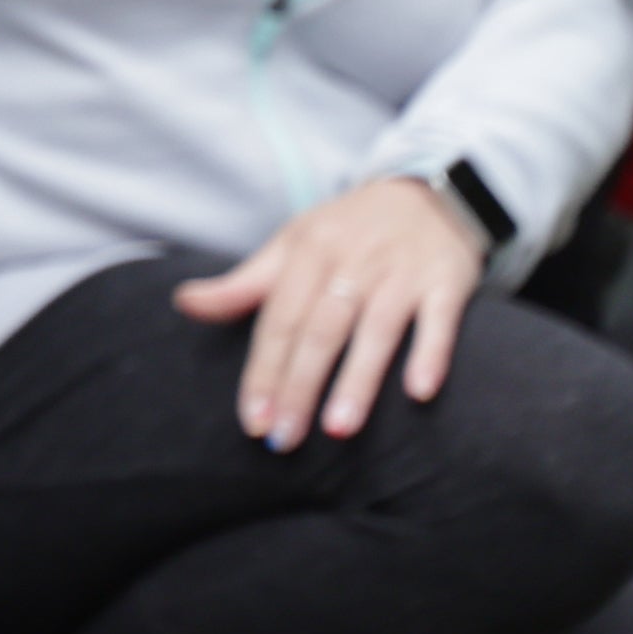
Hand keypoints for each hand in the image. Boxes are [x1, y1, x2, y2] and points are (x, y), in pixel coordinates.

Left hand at [176, 174, 487, 441]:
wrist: (428, 195)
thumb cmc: (348, 231)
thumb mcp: (292, 246)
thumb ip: (244, 284)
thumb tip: (185, 303)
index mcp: (307, 253)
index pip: (278, 320)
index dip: (263, 371)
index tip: (252, 421)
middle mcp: (352, 262)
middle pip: (319, 330)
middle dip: (298, 386)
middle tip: (284, 438)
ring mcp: (401, 272)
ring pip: (374, 330)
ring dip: (356, 380)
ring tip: (338, 429)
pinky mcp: (447, 282)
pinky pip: (439, 321)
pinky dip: (430, 354)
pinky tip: (418, 392)